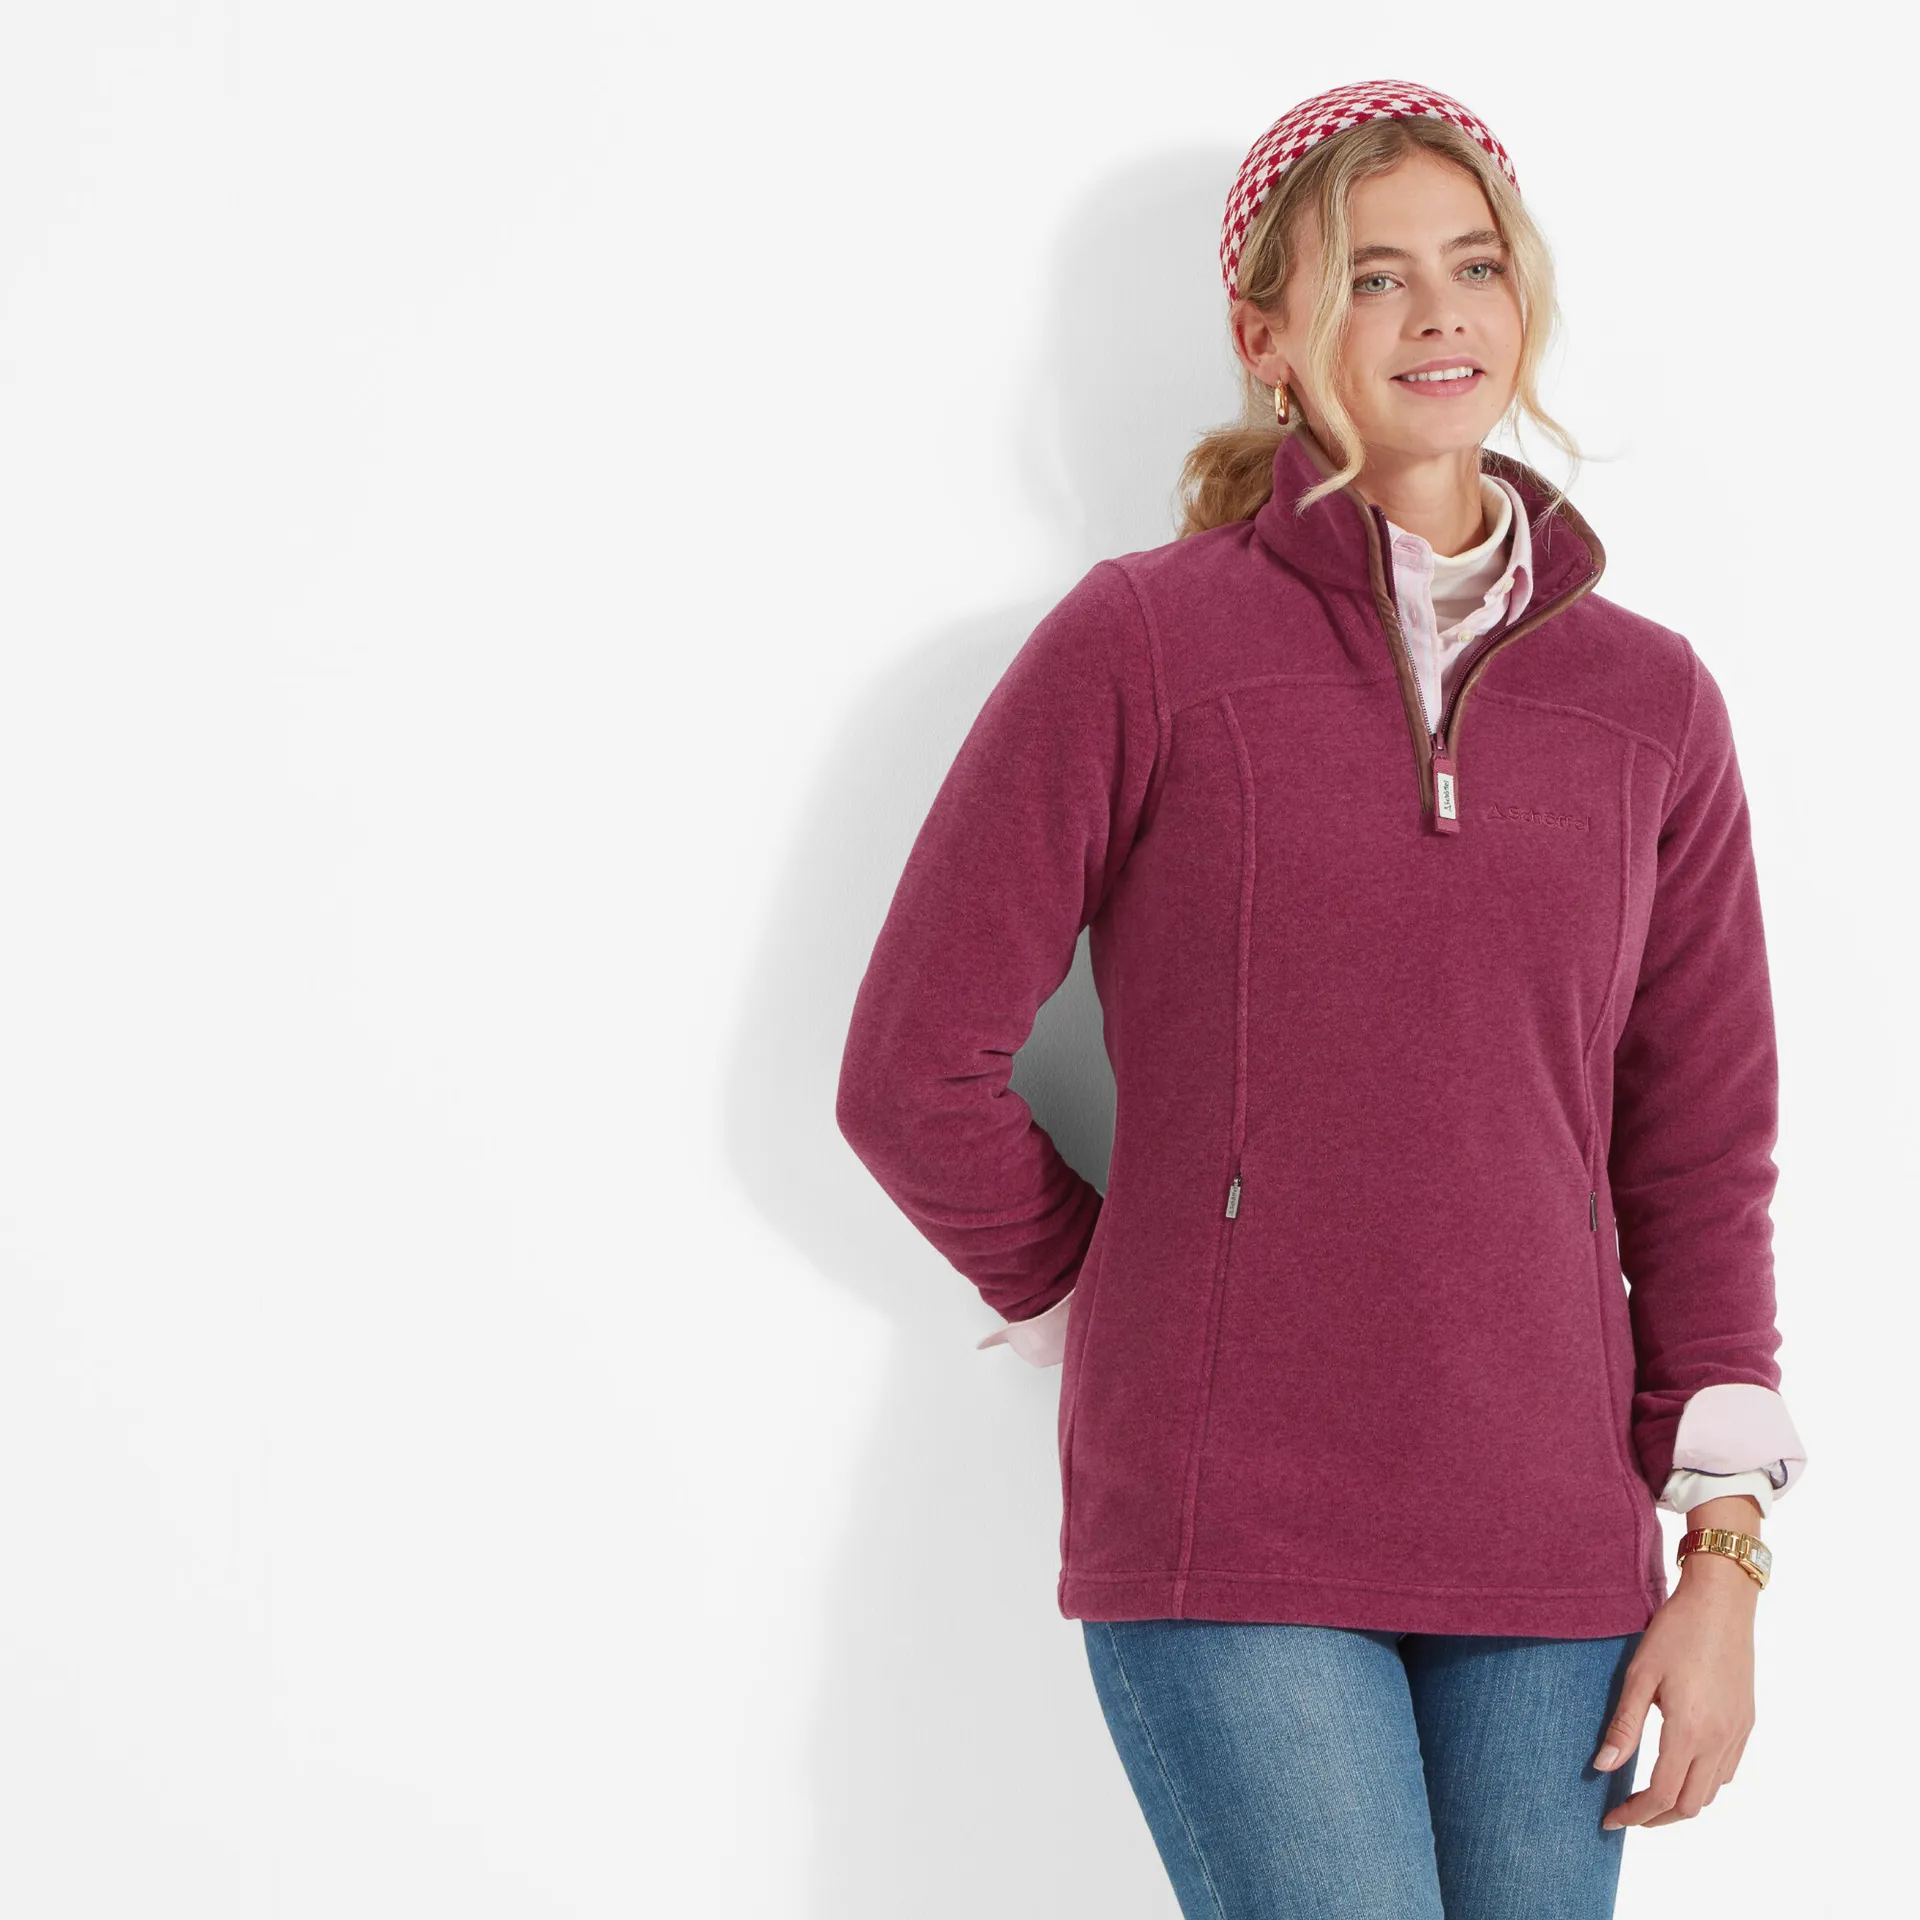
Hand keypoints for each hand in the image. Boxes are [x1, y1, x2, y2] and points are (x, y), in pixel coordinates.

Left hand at [1591, 1549, 1757, 1829]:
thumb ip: (1623, 1726)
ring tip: (1649, 1796)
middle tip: (1627, 1813)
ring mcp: (1738, 1734)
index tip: (1610, 1818)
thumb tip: (1603, 1767)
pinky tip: (1682, 1769)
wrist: (1721, 1603)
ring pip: (1712, 1792)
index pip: (1661, 1795)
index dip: (1634, 1814)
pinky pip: (1727, 1771)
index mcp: (1690, 1731)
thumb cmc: (1675, 1632)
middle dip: (1657, 1818)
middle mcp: (1720, 1740)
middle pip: (1690, 1805)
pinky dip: (1703, 1783)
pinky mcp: (1746, 1723)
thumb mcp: (1639, 1675)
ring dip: (1681, 1803)